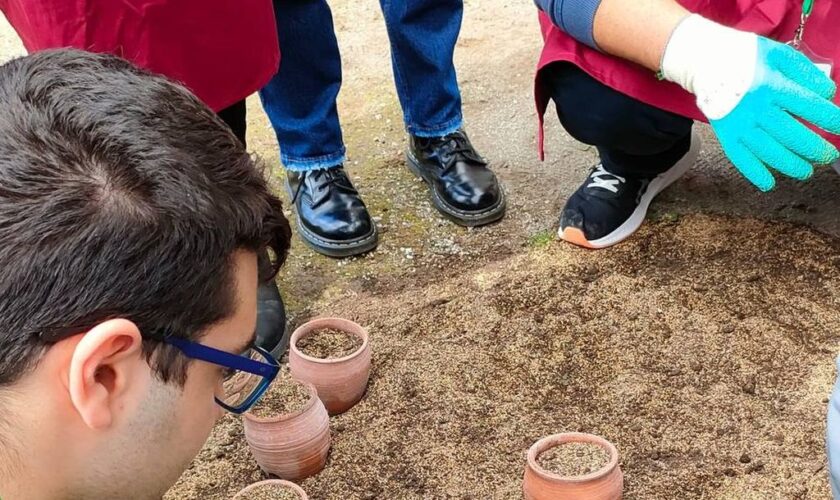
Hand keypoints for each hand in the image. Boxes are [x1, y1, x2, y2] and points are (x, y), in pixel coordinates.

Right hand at [662, 15, 839, 190]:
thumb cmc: (745, 56)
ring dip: (791, 165)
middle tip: (829, 156)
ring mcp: (740, 124)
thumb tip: (827, 94)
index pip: (810, 107)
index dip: (830, 119)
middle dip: (815, 149)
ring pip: (769, 152)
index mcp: (773, 85)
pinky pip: (741, 158)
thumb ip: (805, 72)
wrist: (705, 62)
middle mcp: (757, 108)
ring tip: (806, 171)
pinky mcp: (726, 134)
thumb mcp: (778, 54)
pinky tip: (768, 184)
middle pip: (792, 135)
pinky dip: (755, 173)